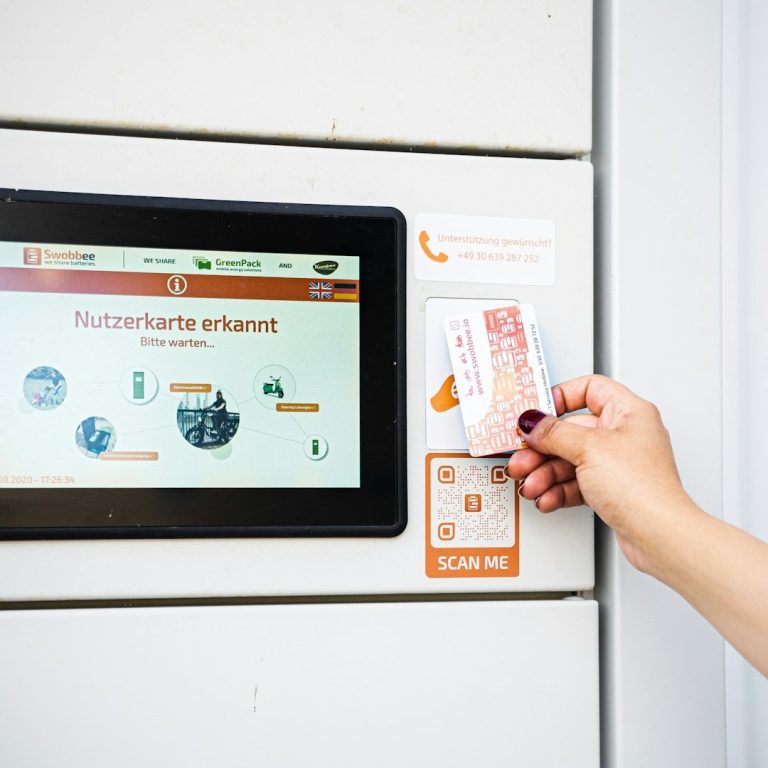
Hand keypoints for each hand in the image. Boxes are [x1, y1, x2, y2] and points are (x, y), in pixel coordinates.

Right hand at [505, 375, 692, 570]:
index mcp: (628, 413)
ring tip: (531, 485)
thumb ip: (553, 433)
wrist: (658, 536)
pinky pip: (576, 483)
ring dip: (545, 474)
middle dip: (542, 449)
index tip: (538, 413)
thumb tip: (532, 421)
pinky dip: (558, 490)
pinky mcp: (611, 490)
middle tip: (522, 458)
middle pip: (571, 431)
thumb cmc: (643, 488)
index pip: (590, 389)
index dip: (560, 397)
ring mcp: (617, 464)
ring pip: (570, 461)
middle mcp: (624, 435)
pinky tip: (546, 497)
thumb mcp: (589, 449)